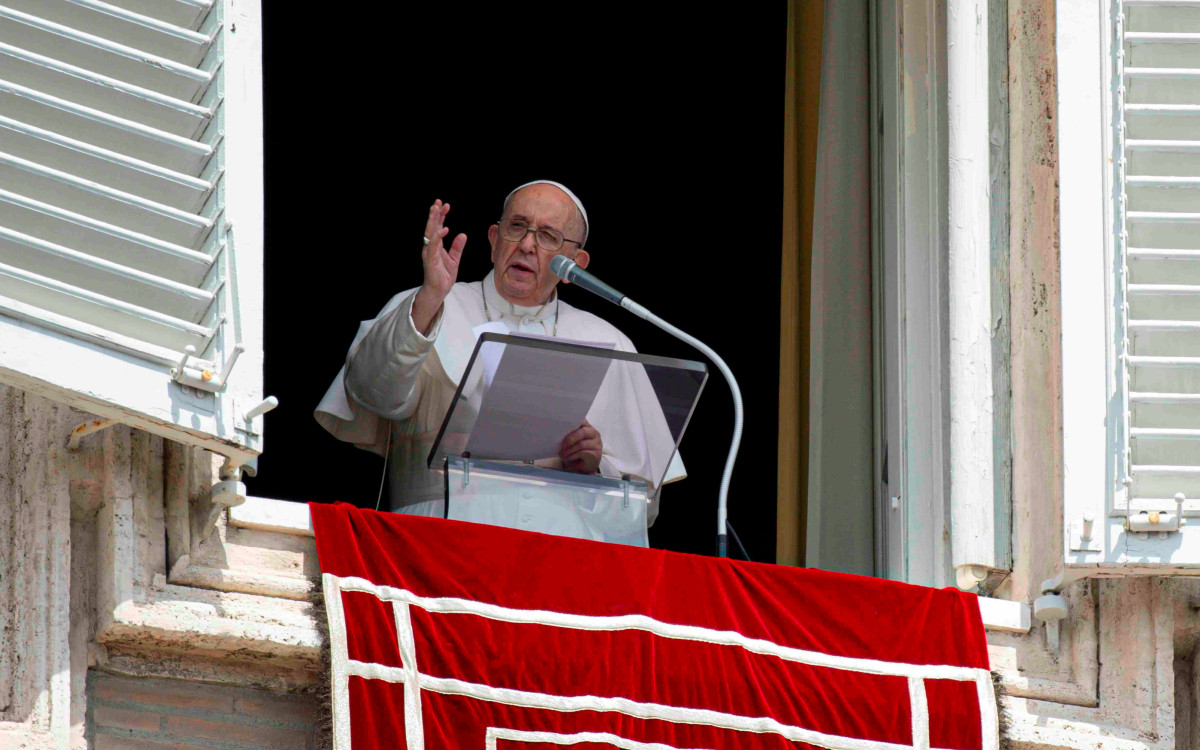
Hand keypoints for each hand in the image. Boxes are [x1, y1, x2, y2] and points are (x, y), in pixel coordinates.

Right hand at [413, 199, 466, 333]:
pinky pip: (434, 247)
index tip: (445, 205)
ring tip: (436, 210)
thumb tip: (462, 234)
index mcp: (436, 245)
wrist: (439, 291)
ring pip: (430, 233)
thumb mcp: (455, 259)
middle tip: (438, 202)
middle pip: (432, 227)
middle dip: (434, 214)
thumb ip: (457, 247)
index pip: (438, 227)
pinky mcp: (430, 260)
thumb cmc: (444, 276)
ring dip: (433, 221)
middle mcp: (431, 247)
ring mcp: (429, 253)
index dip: (441, 216)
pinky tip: (443, 229)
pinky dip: (438, 237)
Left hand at [560, 419, 601, 473]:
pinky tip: (569, 458)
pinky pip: (582, 453)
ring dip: (569, 450)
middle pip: (582, 432)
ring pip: (581, 444)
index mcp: (587, 426)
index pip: (582, 420)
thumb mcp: (571, 441)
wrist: (582, 467)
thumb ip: (568, 434)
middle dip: (570, 439)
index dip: (573, 421)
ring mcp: (596, 444)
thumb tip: (557, 431)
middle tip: (562, 445)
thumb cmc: (575, 451)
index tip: (563, 425)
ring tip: (562, 454)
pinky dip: (573, 456)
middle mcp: (594, 433)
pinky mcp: (596, 454)